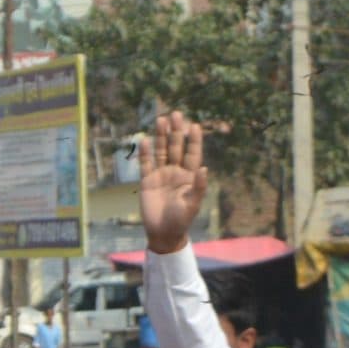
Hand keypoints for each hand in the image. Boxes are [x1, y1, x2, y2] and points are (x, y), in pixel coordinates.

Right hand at [140, 109, 208, 255]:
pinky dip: (145, 153)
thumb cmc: (181, 220)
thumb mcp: (192, 204)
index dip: (194, 140)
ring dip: (161, 136)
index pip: (193, 153)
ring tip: (160, 120)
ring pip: (161, 151)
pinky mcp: (147, 181)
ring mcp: (161, 175)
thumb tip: (204, 168)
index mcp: (189, 175)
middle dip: (176, 131)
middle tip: (176, 114)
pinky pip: (146, 164)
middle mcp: (176, 171)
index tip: (195, 125)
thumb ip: (199, 186)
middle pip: (176, 146)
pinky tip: (144, 140)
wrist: (163, 233)